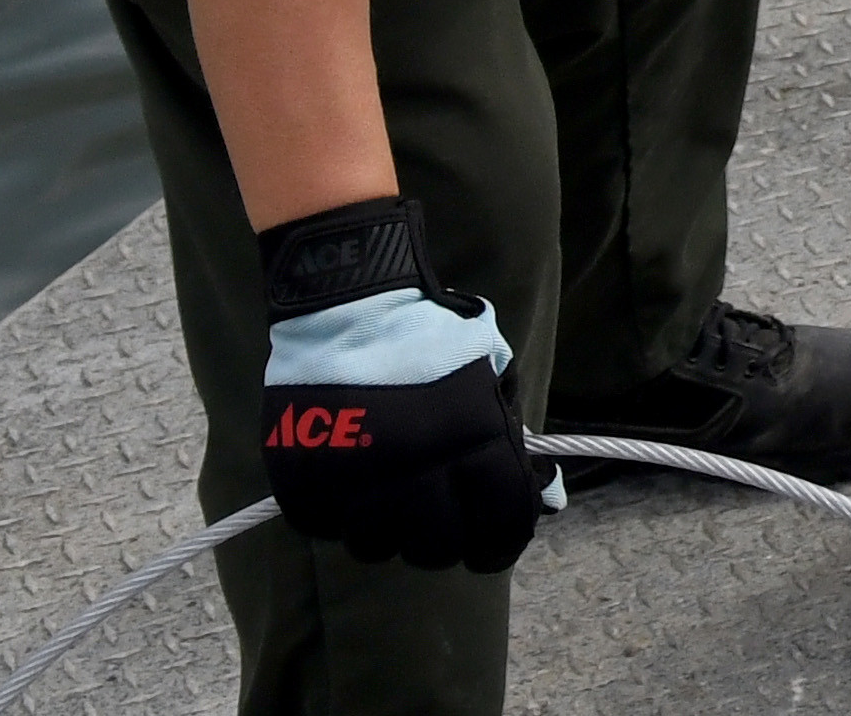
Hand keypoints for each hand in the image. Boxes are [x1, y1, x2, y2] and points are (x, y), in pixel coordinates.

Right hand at [252, 197, 552, 570]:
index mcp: (470, 436)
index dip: (503, 545)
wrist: (348, 302)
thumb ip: (516, 440)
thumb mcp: (493, 373)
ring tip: (392, 504)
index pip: (499, 522)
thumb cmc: (431, 337)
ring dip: (390, 535)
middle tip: (442, 524)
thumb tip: (547, 501)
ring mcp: (353, 476)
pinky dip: (341, 519)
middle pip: (436, 548)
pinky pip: (326, 529)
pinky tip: (351, 489)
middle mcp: (414, 464)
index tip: (495, 546)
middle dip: (447, 543)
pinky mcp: (303, 478)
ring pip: (377, 548)